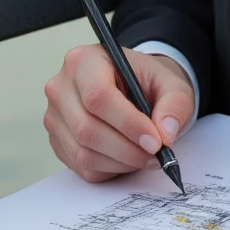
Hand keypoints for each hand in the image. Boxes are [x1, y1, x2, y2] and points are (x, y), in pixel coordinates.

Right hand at [43, 45, 194, 183]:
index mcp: (84, 61)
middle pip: (87, 128)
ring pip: (83, 152)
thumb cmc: (148, 82)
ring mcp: (55, 117)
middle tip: (156, 154)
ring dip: (120, 162)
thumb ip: (174, 104)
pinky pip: (81, 167)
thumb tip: (165, 133)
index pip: (98, 96)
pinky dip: (110, 169)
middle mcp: (61, 87)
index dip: (128, 123)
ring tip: (146, 157)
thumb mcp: (172, 84)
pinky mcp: (57, 142)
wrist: (134, 88)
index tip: (155, 141)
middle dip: (127, 149)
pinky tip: (128, 157)